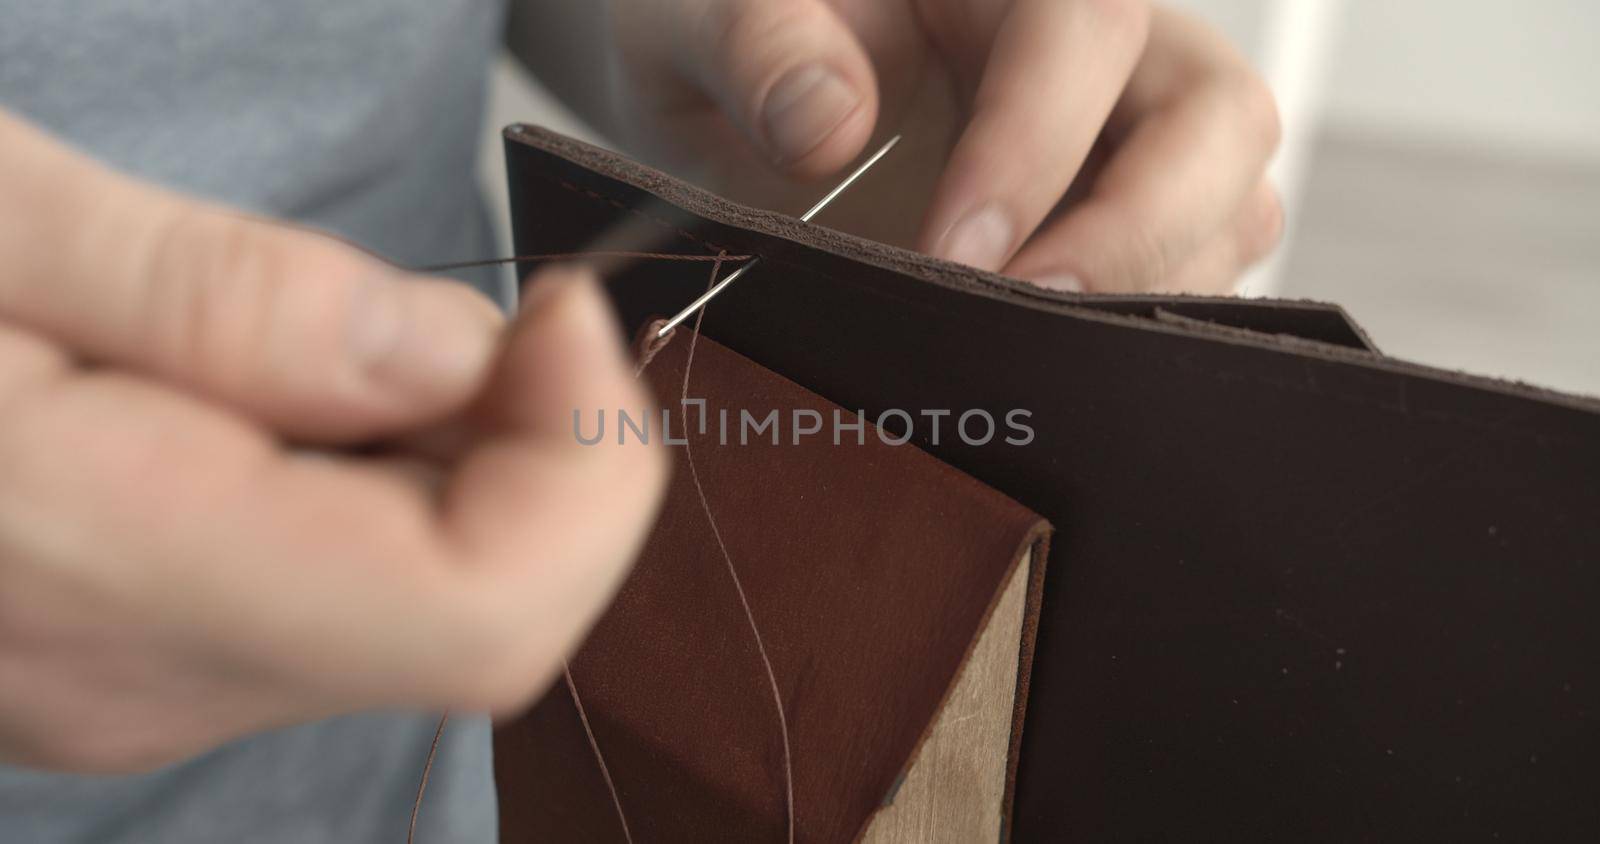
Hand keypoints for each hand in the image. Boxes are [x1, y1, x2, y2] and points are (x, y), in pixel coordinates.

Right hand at [0, 112, 666, 771]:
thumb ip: (228, 298)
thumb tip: (453, 353)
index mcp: (109, 561)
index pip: (482, 610)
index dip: (584, 464)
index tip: (565, 316)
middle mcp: (149, 674)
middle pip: (482, 612)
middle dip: (544, 453)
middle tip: (499, 311)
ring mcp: (145, 686)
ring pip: (426, 609)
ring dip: (468, 466)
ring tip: (357, 339)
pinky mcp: (143, 657)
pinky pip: (346, 597)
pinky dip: (391, 490)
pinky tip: (307, 393)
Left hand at [609, 0, 1281, 293]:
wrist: (730, 100)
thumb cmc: (732, 41)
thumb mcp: (702, 19)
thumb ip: (753, 45)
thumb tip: (827, 122)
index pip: (1084, 30)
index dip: (1034, 146)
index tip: (953, 251)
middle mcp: (1099, 45)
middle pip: (1217, 116)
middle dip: (1137, 232)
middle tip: (1026, 319)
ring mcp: (1128, 134)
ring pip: (1229, 204)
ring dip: (1144, 292)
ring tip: (1025, 356)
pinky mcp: (1126, 218)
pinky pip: (1191, 270)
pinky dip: (1134, 327)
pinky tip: (1043, 364)